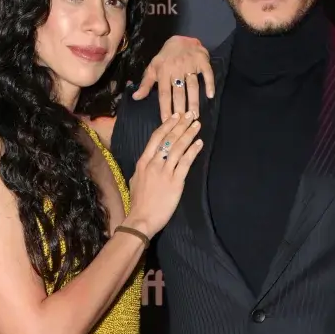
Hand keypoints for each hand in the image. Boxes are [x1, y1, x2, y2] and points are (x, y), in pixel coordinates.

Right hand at [127, 113, 202, 236]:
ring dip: (189, 134)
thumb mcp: (135, 180)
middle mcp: (154, 163)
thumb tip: (148, 161)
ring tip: (197, 125)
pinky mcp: (175, 182)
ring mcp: (164, 172)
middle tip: (190, 114)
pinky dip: (193, 151)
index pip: (156, 137)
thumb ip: (143, 169)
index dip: (167, 125)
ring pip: (178, 148)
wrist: (141, 219)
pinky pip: (185, 162)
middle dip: (181, 124)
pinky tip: (199, 143)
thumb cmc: (138, 203)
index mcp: (143, 162)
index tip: (175, 116)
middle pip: (169, 139)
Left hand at [132, 36, 214, 118]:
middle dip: (180, 108)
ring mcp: (190, 64)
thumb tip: (136, 97)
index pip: (164, 93)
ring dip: (194, 101)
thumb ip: (145, 84)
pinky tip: (210, 95)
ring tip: (195, 116)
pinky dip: (209, 84)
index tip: (167, 121)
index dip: (165, 108)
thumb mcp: (153, 68)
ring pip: (192, 85)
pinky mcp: (202, 61)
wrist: (181, 39)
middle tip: (183, 123)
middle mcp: (176, 69)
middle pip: (179, 92)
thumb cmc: (166, 57)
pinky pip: (207, 73)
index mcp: (163, 72)